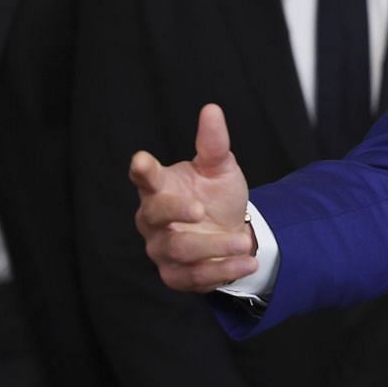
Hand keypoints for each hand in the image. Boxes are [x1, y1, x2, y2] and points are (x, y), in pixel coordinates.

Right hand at [131, 103, 254, 292]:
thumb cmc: (217, 197)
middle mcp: (153, 219)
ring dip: (214, 245)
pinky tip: (246, 263)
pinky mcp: (176, 274)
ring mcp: (161, 248)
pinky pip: (194, 276)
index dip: (142, 170)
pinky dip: (223, 270)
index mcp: (160, 188)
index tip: (141, 160)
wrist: (233, 233)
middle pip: (154, 216)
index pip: (144, 177)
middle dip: (177, 212)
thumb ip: (214, 144)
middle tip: (201, 210)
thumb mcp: (220, 169)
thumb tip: (212, 109)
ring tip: (243, 241)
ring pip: (179, 249)